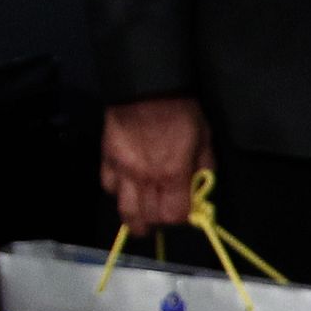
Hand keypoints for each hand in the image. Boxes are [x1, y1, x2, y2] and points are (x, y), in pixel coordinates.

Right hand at [100, 97, 213, 235]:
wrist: (147, 87)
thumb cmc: (181, 112)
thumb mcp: (204, 140)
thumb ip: (202, 170)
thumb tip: (200, 193)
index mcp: (172, 174)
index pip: (173, 216)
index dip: (181, 219)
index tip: (185, 212)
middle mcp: (145, 177)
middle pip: (147, 218)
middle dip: (158, 222)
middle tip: (163, 217)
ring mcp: (122, 170)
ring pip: (123, 209)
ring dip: (135, 217)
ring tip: (143, 217)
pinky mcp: (106, 158)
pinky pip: (108, 186)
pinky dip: (117, 192)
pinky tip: (127, 188)